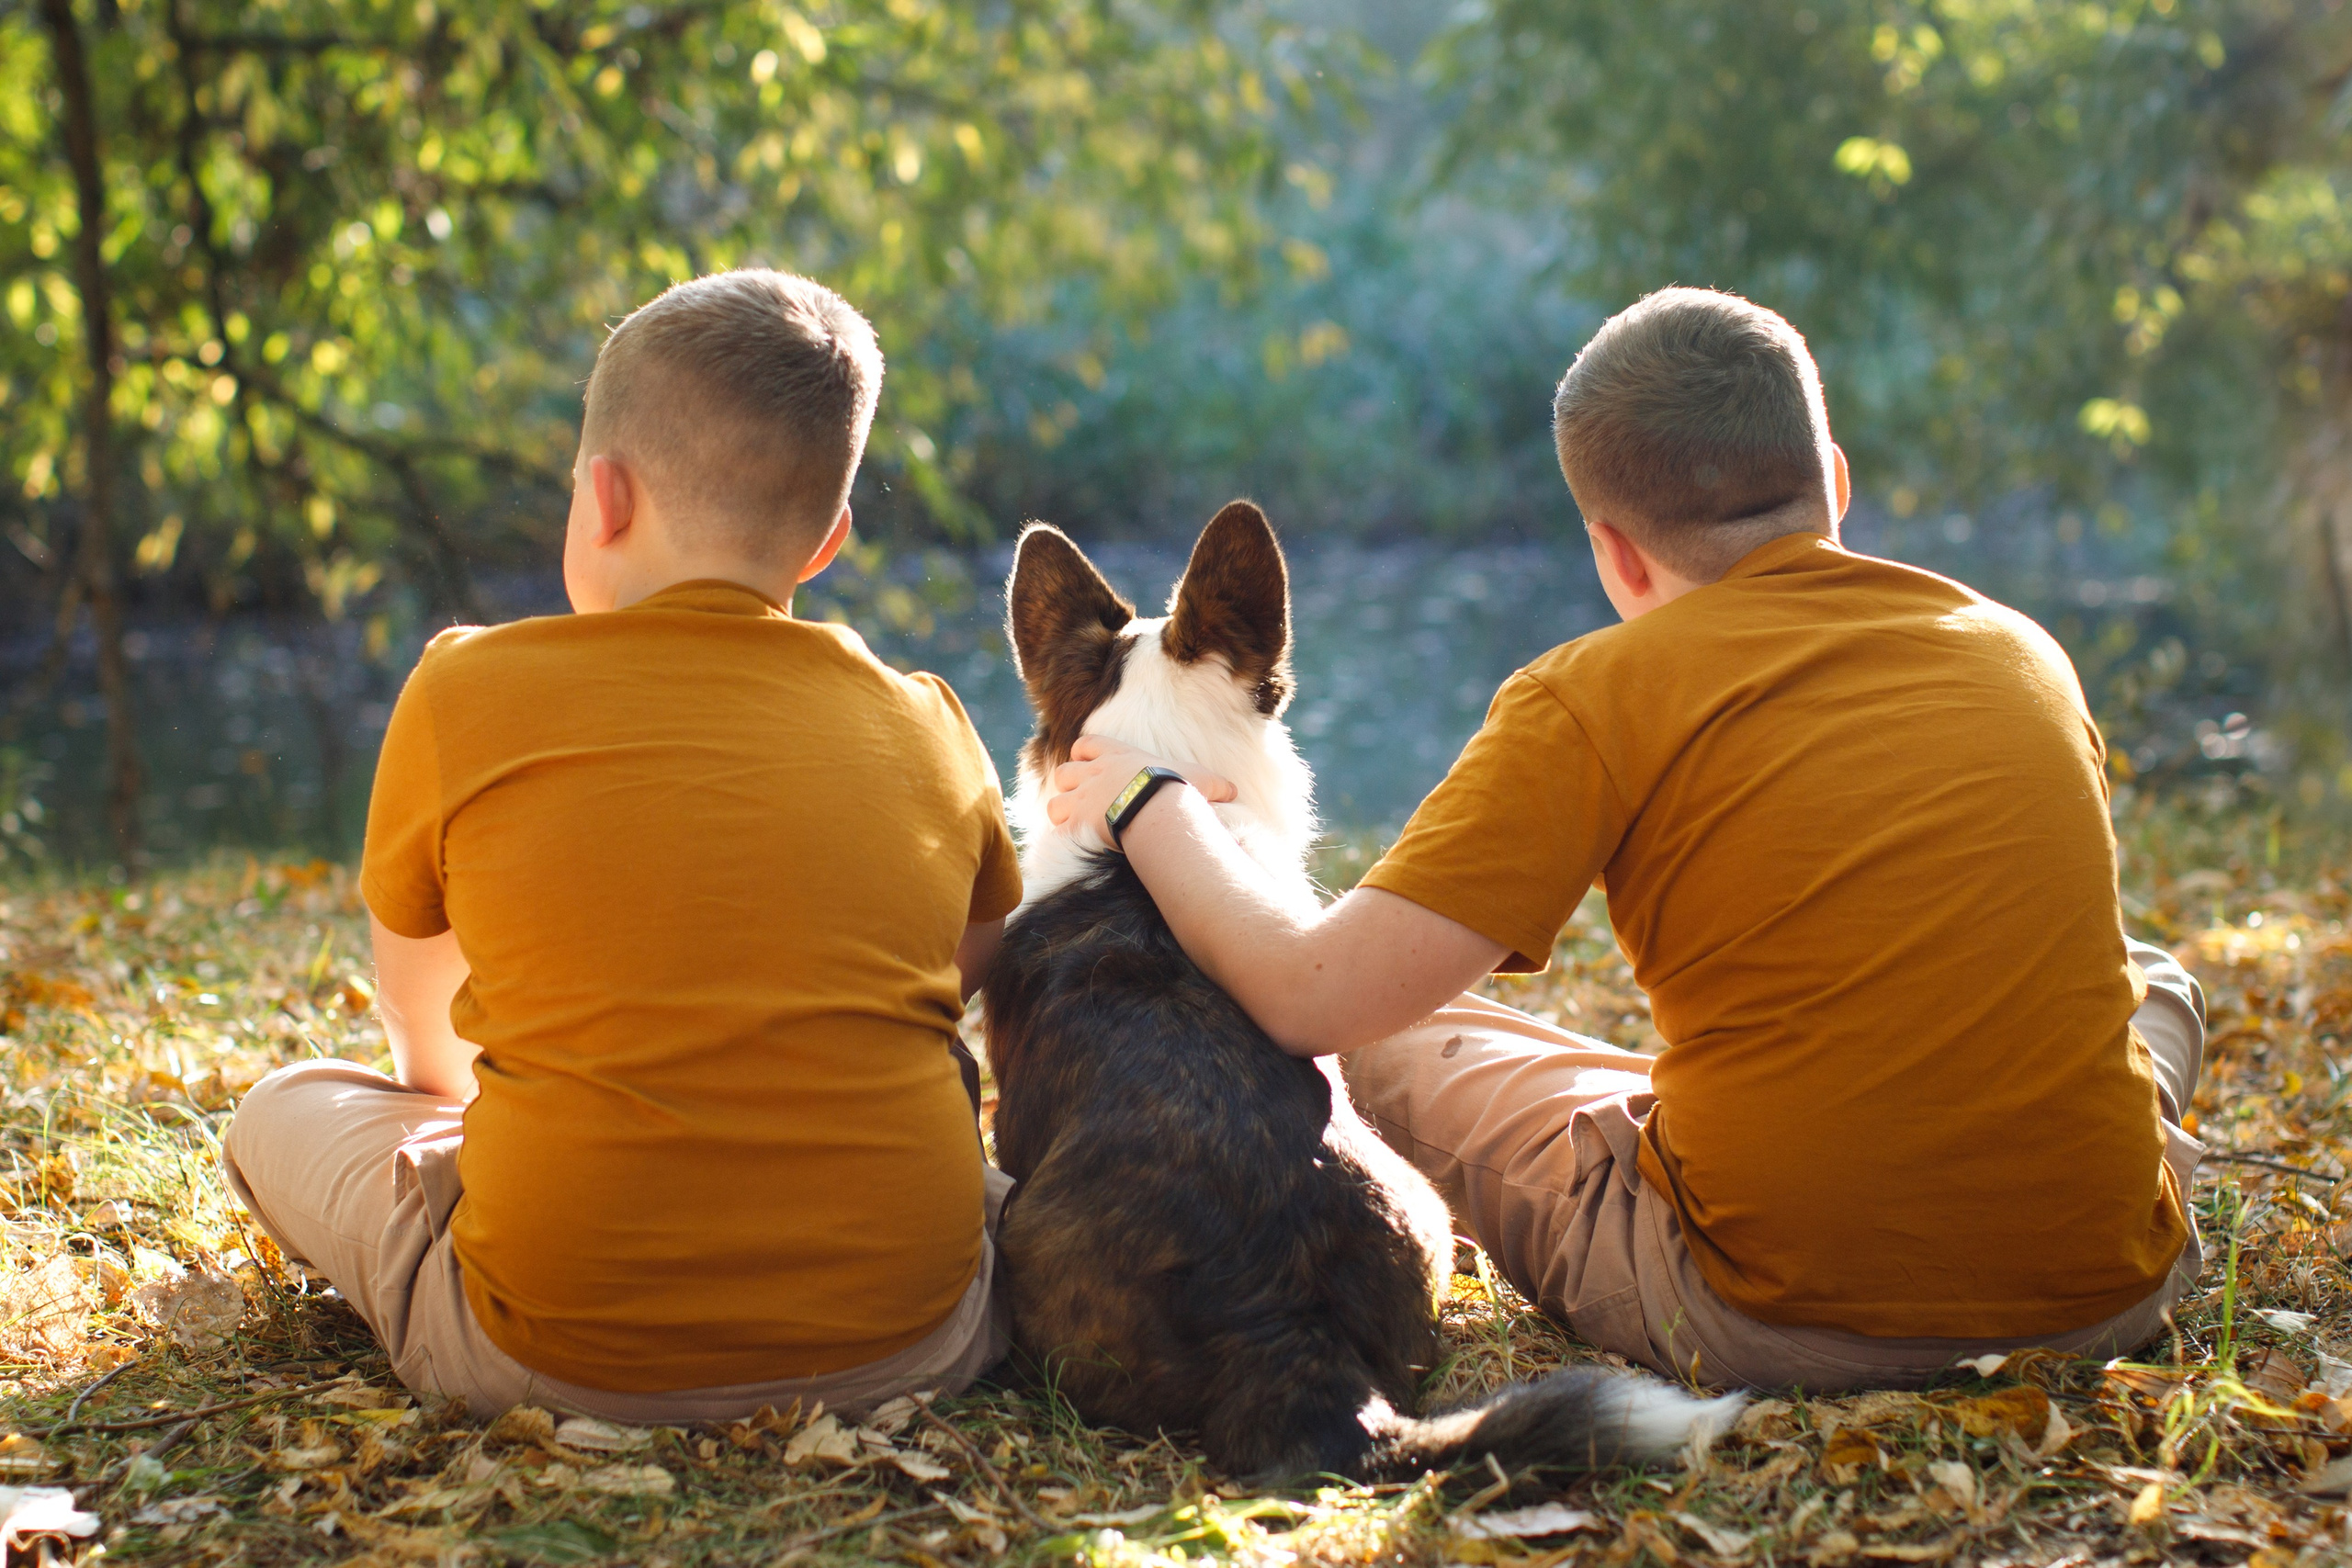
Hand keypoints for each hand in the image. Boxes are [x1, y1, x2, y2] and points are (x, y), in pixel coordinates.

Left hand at [1045, 735, 1235, 847]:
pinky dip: (1064, 841)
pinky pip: (1059, 832)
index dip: (1085, 755)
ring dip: (1063, 814)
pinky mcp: (1077, 823)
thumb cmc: (1178, 791)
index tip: (1091, 765)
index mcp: (1117, 756)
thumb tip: (1234, 791)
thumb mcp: (1200, 780)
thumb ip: (1214, 785)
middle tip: (1085, 801)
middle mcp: (1094, 773)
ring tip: (1077, 826)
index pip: (1087, 745)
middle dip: (1070, 787)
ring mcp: (1082, 798)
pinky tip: (1076, 849)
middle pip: (1065, 773)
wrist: (1157, 809)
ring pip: (1056, 803)